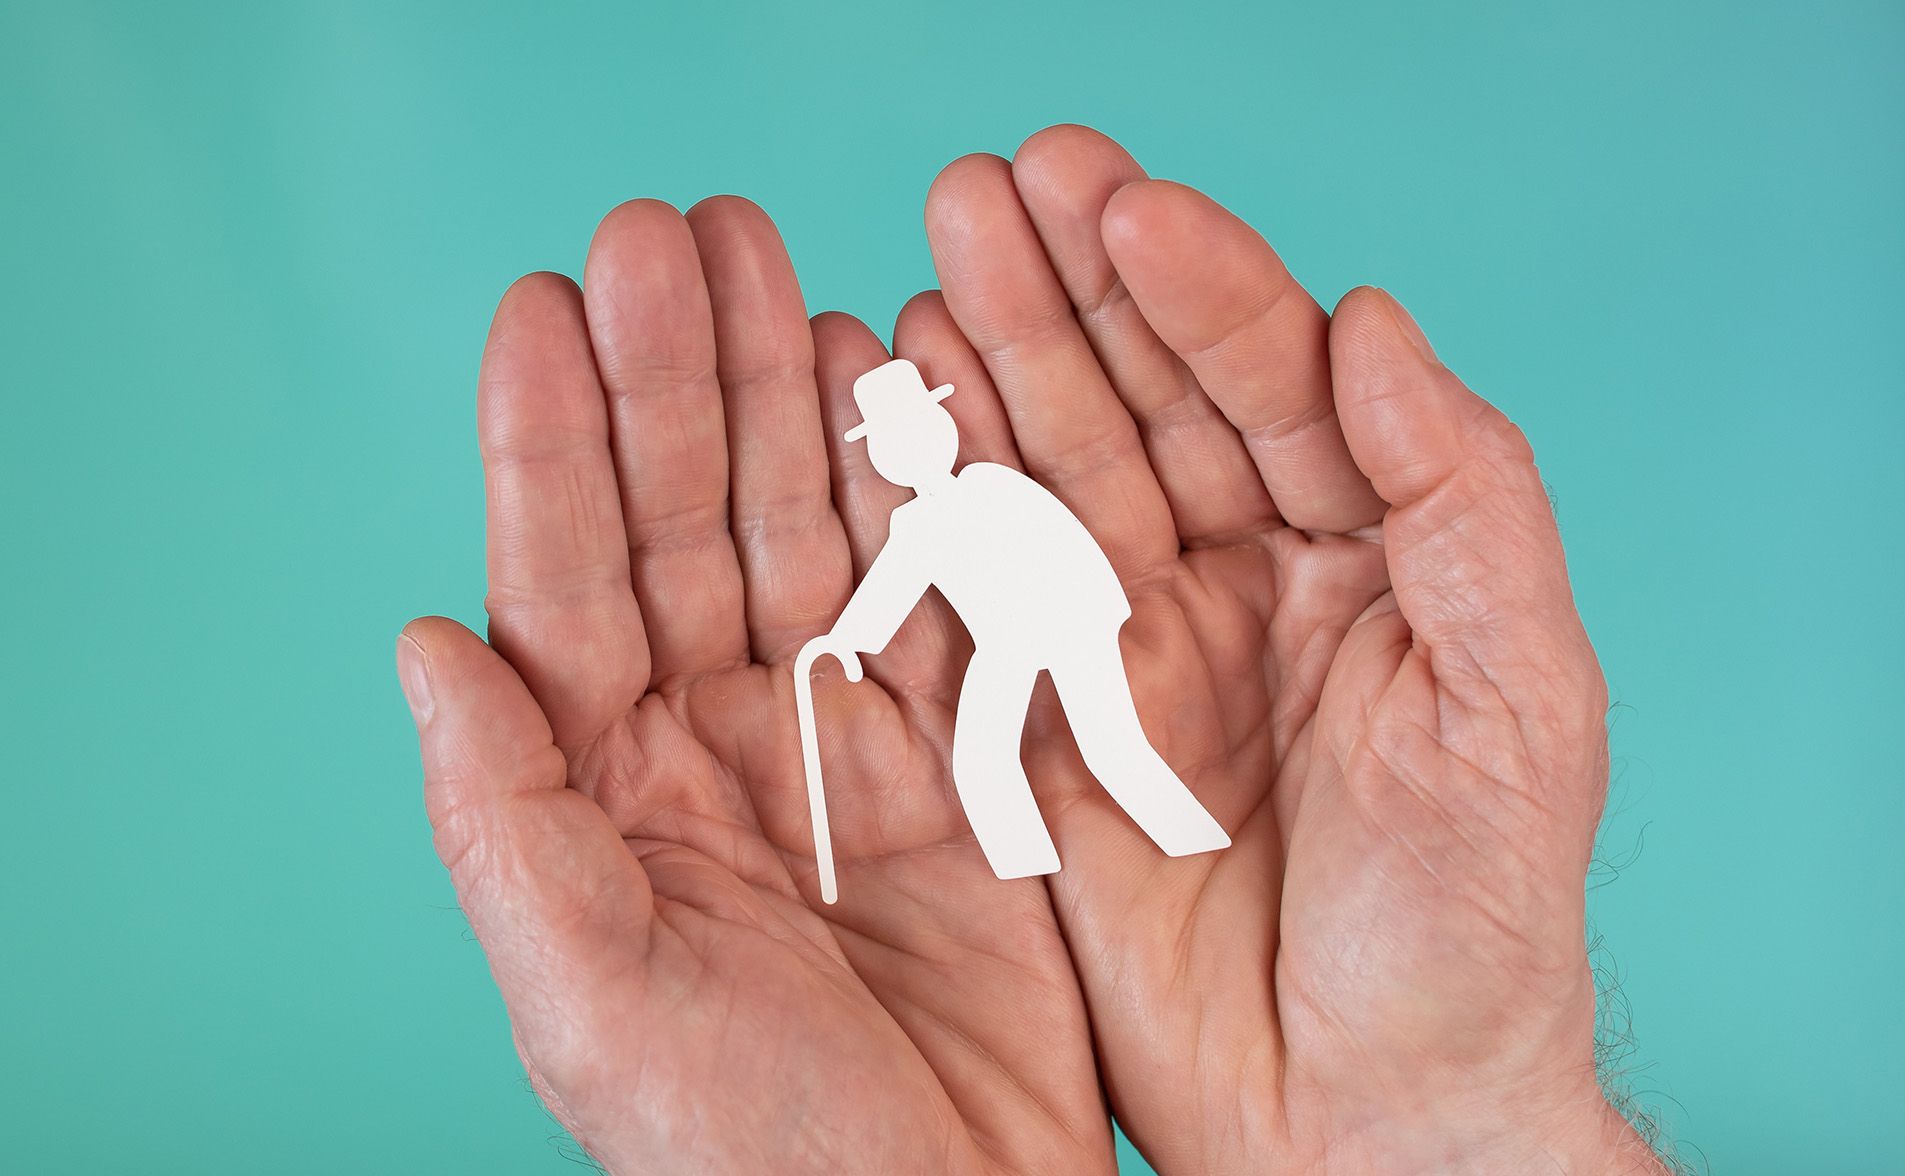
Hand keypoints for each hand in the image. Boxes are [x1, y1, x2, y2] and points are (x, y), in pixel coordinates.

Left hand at [398, 199, 1115, 1170]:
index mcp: (603, 787)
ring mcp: (839, 730)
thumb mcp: (596, 1003)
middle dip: (675, 376)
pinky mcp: (960, 745)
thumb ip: (506, 825)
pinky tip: (896, 390)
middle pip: (684, 519)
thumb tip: (424, 644)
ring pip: (803, 527)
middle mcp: (711, 737)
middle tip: (674, 234)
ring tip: (778, 269)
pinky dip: (921, 489)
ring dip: (787, 400)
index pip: (564, 580)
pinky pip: (936, 588)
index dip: (552, 442)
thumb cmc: (756, 1154)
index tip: (543, 305)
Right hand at [894, 126, 1665, 1171]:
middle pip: (1135, 401)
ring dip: (983, 371)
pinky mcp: (1037, 733)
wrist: (1366, 1122)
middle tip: (989, 190)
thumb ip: (1463, 502)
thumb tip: (1374, 322)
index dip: (1201, 287)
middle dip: (1063, 292)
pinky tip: (882, 424)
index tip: (1122, 207)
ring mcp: (1121, 650)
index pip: (1269, 382)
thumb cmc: (1471, 930)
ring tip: (922, 270)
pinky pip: (972, 600)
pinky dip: (925, 511)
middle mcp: (1231, 579)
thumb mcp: (1521, 702)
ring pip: (1042, 478)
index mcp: (1356, 553)